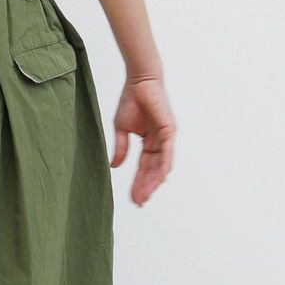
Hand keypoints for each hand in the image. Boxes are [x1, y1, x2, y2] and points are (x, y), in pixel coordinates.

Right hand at [111, 77, 175, 206]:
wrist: (139, 81)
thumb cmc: (131, 100)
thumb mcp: (121, 129)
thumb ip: (121, 149)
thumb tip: (115, 167)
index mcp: (149, 142)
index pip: (143, 168)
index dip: (138, 183)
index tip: (133, 199)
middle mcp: (159, 142)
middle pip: (152, 171)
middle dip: (145, 187)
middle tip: (138, 204)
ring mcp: (165, 137)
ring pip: (160, 166)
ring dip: (153, 182)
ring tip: (145, 196)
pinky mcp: (169, 130)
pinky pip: (167, 152)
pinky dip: (164, 166)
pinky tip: (160, 180)